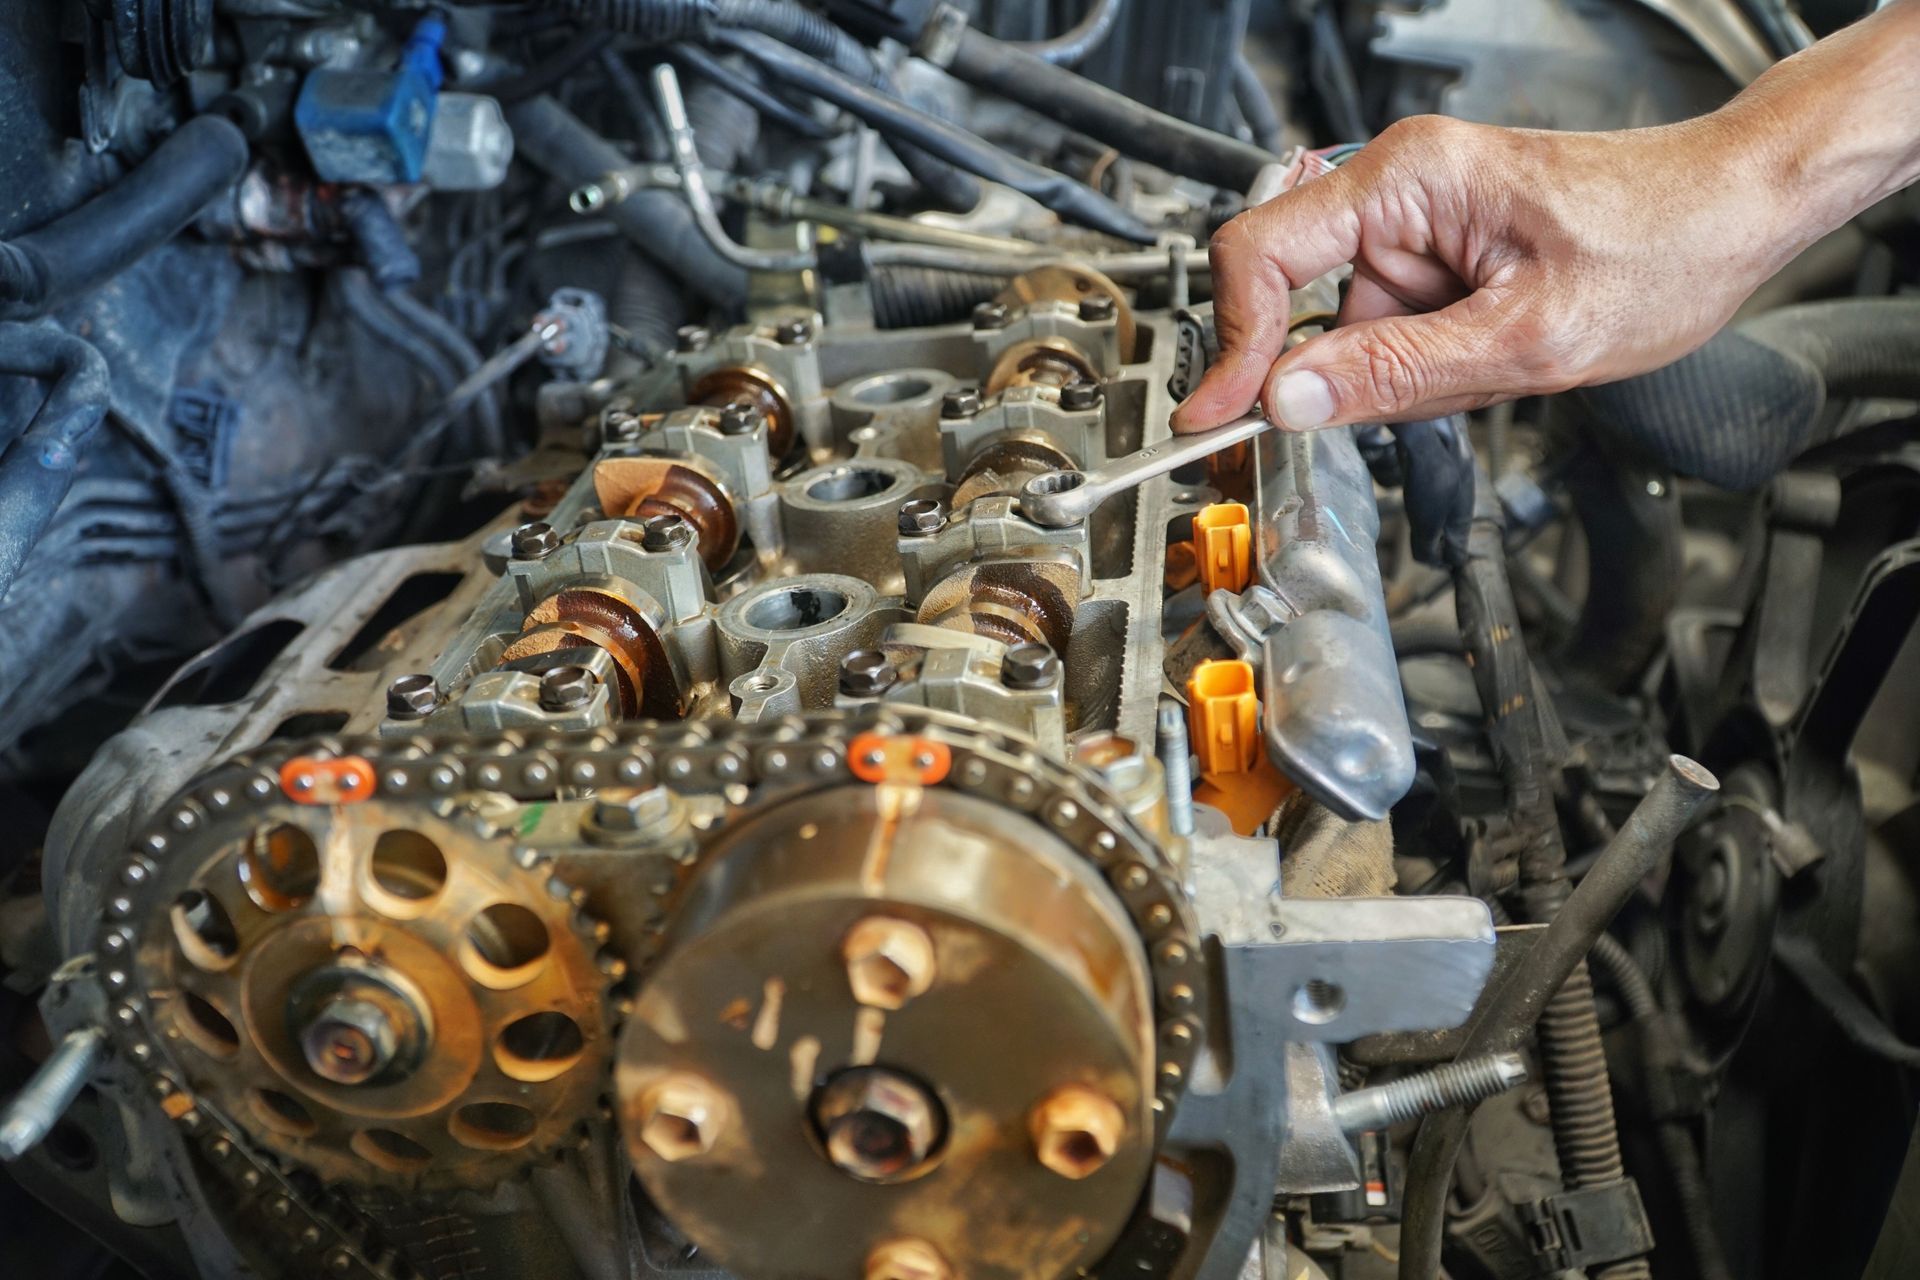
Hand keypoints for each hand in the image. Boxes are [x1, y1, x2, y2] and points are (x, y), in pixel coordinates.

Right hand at [1171, 112, 1800, 433]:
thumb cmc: (1662, 244)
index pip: (1261, 255)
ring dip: (1413, 372)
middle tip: (1443, 388)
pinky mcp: (1440, 250)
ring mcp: (1419, 219)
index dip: (1233, 344)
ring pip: (1356, 329)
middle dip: (1363, 368)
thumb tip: (1286, 400)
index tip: (1217, 414)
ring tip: (1502, 360)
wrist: (1738, 210)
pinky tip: (1499, 352)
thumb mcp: (1526, 339)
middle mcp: (1400, 186)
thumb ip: (1396, 375)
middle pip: (1309, 303)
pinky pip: (1397, 328)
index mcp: (1408, 179)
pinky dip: (1437, 362)